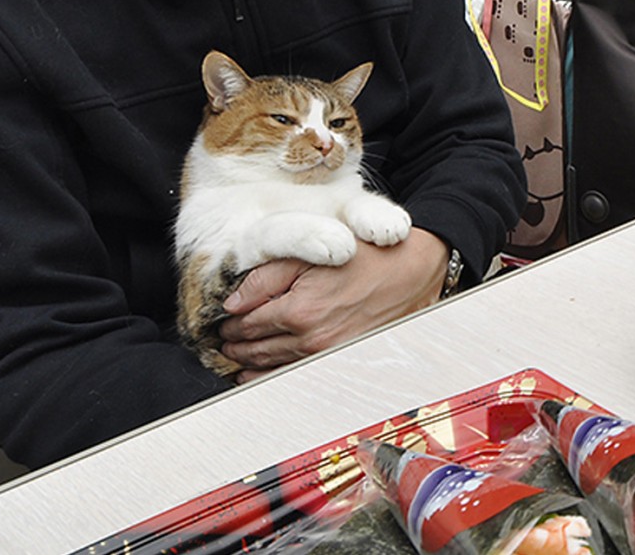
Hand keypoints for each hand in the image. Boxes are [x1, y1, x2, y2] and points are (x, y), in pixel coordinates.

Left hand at [219, 228, 448, 382]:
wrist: (411, 271)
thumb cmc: (363, 257)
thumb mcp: (308, 256)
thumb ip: (265, 277)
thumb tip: (232, 303)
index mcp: (299, 311)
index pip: (248, 324)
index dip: (230, 323)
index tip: (222, 321)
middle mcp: (311, 341)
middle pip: (257, 350)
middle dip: (235, 345)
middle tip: (222, 340)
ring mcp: (328, 356)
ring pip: (274, 368)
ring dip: (250, 364)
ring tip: (236, 358)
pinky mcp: (342, 362)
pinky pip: (297, 376)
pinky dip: (274, 377)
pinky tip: (263, 374)